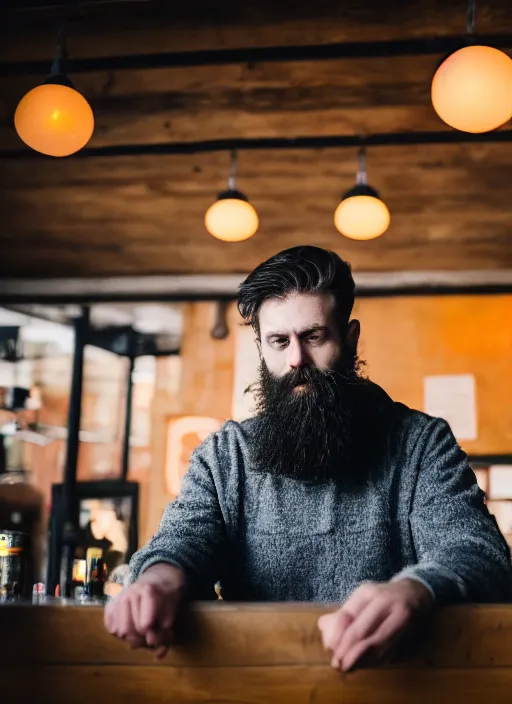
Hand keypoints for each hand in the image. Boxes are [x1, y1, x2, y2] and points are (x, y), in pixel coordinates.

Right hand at [104, 563, 186, 659]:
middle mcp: (130, 593)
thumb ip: (165, 631)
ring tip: (141, 634)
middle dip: (141, 640)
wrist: (158, 579)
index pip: (144, 625)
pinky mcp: (110, 605)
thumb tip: (156, 651)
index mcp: (147, 591)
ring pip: (119, 631)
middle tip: (150, 638)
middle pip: (130, 631)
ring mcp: (119, 598)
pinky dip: (121, 634)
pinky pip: (111, 628)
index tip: (157, 638)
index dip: (152, 636)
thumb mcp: (173, 610)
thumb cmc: (166, 597)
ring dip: (131, 639)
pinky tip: (131, 628)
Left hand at [317, 578, 433, 671]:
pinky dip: (375, 662)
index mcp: (370, 593)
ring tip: (349, 667)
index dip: (338, 637)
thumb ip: (344, 613)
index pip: (350, 618)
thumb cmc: (383, 596)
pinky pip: (390, 654)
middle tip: (339, 665)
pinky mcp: (413, 635)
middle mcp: (387, 605)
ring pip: (378, 648)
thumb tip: (323, 626)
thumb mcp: (362, 597)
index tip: (330, 650)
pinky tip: (365, 664)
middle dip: (349, 653)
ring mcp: (402, 621)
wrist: (417, 594)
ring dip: (362, 661)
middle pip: (365, 635)